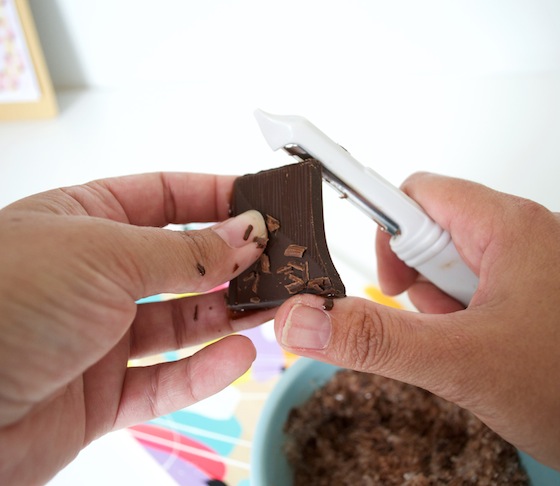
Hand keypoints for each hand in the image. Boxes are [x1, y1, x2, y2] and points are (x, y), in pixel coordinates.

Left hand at [0, 173, 272, 484]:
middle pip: (180, 262)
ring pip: (180, 323)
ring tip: (272, 306)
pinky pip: (164, 383)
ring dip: (229, 316)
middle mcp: (90, 277)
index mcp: (79, 222)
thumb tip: (245, 234)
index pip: (161, 197)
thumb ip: (185, 251)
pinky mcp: (99, 397)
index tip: (260, 201)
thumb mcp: (105, 255)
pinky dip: (204, 372)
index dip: (213, 196)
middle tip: (279, 259)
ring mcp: (96, 337)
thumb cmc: (2, 304)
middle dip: (232, 260)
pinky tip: (237, 356)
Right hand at [274, 173, 559, 485]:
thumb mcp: (463, 365)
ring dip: (451, 310)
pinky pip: (499, 293)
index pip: (417, 193)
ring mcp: (554, 266)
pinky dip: (480, 322)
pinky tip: (499, 359)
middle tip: (436, 330)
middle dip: (421, 287)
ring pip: (468, 269)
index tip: (365, 269)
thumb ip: (376, 339)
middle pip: (440, 234)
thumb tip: (307, 321)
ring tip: (473, 352)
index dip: (383, 231)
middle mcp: (536, 234)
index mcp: (513, 227)